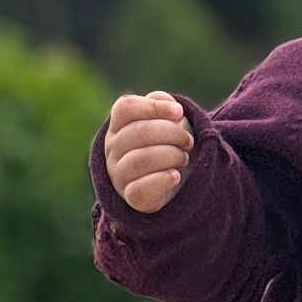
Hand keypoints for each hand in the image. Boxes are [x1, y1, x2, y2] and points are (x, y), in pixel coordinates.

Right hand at [105, 91, 195, 211]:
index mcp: (120, 125)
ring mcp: (119, 173)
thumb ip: (164, 104)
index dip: (153, 107)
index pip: (125, 108)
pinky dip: (162, 180)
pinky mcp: (131, 197)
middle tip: (188, 140)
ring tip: (183, 157)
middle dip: (172, 133)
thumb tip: (172, 109)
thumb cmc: (169, 141)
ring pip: (139, 160)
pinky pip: (139, 190)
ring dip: (170, 155)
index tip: (179, 112)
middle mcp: (113, 148)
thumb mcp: (167, 118)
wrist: (174, 177)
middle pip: (137, 133)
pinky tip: (175, 175)